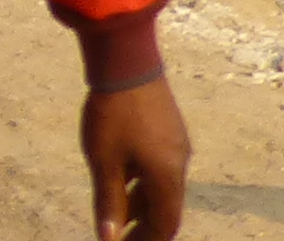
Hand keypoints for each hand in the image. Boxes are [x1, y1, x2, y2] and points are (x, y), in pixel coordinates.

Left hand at [82, 80, 187, 239]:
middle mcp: (179, 163)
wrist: (125, 59)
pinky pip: (160, 165)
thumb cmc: (112, 112)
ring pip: (162, 184)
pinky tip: (124, 178)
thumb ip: (109, 202)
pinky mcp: (168, 127)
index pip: (165, 224)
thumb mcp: (104, 161)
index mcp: (168, 177)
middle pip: (166, 206)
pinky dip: (144, 180)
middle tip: (122, 235)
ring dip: (142, 202)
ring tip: (120, 214)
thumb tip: (109, 240)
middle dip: (145, 225)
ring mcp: (175, 143)